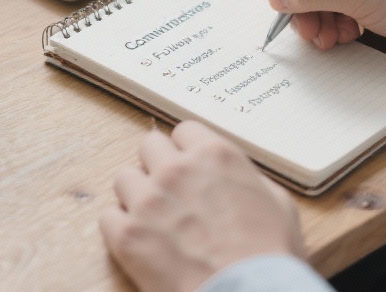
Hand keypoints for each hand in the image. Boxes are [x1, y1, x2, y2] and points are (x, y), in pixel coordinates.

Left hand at [99, 121, 304, 291]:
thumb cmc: (269, 256)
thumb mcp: (277, 202)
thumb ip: (247, 178)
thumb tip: (233, 177)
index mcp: (214, 155)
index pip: (183, 131)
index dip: (186, 150)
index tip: (189, 166)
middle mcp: (176, 170)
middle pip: (148, 146)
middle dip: (158, 166)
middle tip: (170, 192)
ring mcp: (147, 201)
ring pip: (124, 178)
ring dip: (137, 195)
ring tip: (154, 220)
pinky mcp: (127, 235)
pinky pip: (108, 217)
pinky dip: (121, 228)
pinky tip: (141, 241)